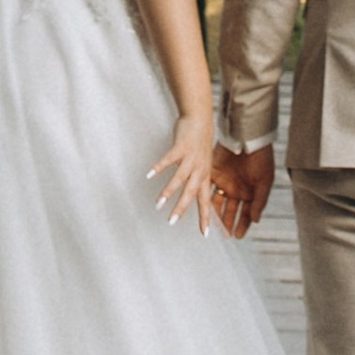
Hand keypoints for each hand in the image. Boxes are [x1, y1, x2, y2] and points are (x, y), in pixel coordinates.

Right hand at [150, 104, 219, 231]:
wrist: (201, 120)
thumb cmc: (200, 144)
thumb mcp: (203, 165)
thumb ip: (197, 179)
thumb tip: (191, 195)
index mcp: (204, 176)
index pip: (205, 201)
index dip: (205, 217)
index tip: (204, 234)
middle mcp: (199, 169)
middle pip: (191, 193)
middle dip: (181, 208)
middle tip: (171, 222)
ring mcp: (190, 158)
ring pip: (179, 178)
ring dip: (168, 191)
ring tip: (158, 204)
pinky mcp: (181, 147)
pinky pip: (168, 159)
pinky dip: (159, 167)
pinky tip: (149, 175)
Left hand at [210, 143, 275, 236]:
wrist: (248, 137)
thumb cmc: (261, 158)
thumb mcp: (264, 181)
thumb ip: (259, 201)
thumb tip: (255, 220)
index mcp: (250, 193)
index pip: (246, 214)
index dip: (242, 225)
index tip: (236, 236)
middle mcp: (237, 190)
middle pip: (230, 211)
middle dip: (226, 222)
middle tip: (221, 234)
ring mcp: (225, 182)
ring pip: (217, 202)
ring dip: (213, 213)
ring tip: (209, 224)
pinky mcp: (214, 173)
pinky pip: (207, 188)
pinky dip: (202, 197)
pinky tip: (199, 206)